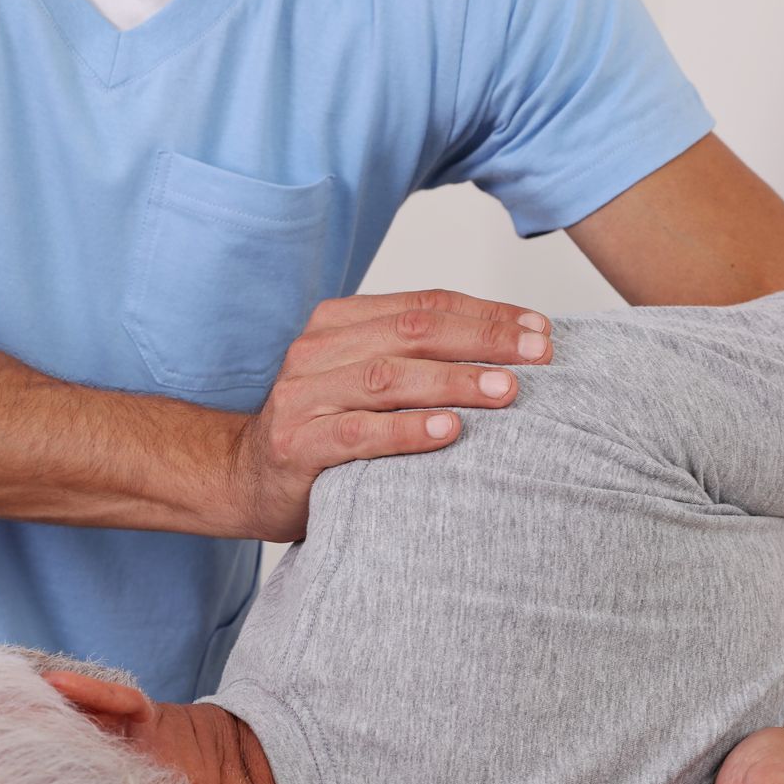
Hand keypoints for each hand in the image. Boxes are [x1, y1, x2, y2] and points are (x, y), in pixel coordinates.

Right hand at [228, 289, 553, 540]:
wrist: (243, 478)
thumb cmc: (322, 431)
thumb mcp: (364, 381)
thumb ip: (413, 360)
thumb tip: (507, 353)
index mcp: (339, 324)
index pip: (425, 306)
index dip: (487, 314)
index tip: (540, 330)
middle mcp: (318, 351)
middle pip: (413, 333)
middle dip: (484, 340)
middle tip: (539, 356)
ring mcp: (304, 397)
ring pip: (389, 377)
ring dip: (455, 381)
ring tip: (506, 390)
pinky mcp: (297, 444)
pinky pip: (359, 433)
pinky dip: (407, 430)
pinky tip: (450, 431)